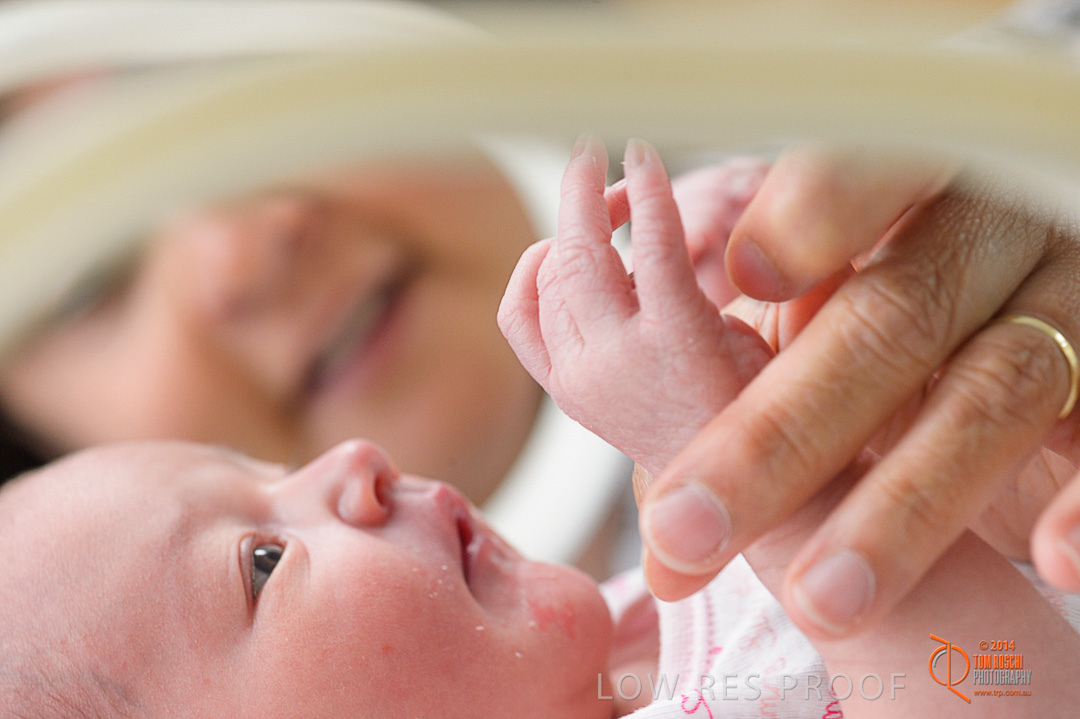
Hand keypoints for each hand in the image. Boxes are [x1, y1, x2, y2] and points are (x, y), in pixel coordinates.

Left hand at [498, 136, 771, 476]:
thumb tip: (707, 201)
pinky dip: (530, 276)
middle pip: (581, 255)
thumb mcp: (757, 330)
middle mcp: (620, 362)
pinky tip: (553, 255)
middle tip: (591, 152)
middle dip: (582, 192)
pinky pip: (520, 317)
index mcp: (681, 342)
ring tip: (597, 208)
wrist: (720, 485)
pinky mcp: (563, 388)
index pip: (650, 243)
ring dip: (567, 230)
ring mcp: (582, 378)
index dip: (645, 187)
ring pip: (548, 279)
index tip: (642, 150)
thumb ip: (727, 272)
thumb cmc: (751, 401)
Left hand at [638, 145, 1079, 639]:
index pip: (863, 169)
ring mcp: (1066, 299)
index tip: (746, 275)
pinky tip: (1053, 561)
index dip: (814, 213)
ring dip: (905, 503)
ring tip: (821, 598)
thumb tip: (634, 479)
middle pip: (895, 316)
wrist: (1018, 304)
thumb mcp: (828, 295)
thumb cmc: (898, 302)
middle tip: (687, 527)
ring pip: (997, 388)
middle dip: (786, 429)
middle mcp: (995, 232)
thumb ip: (751, 340)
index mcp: (906, 187)